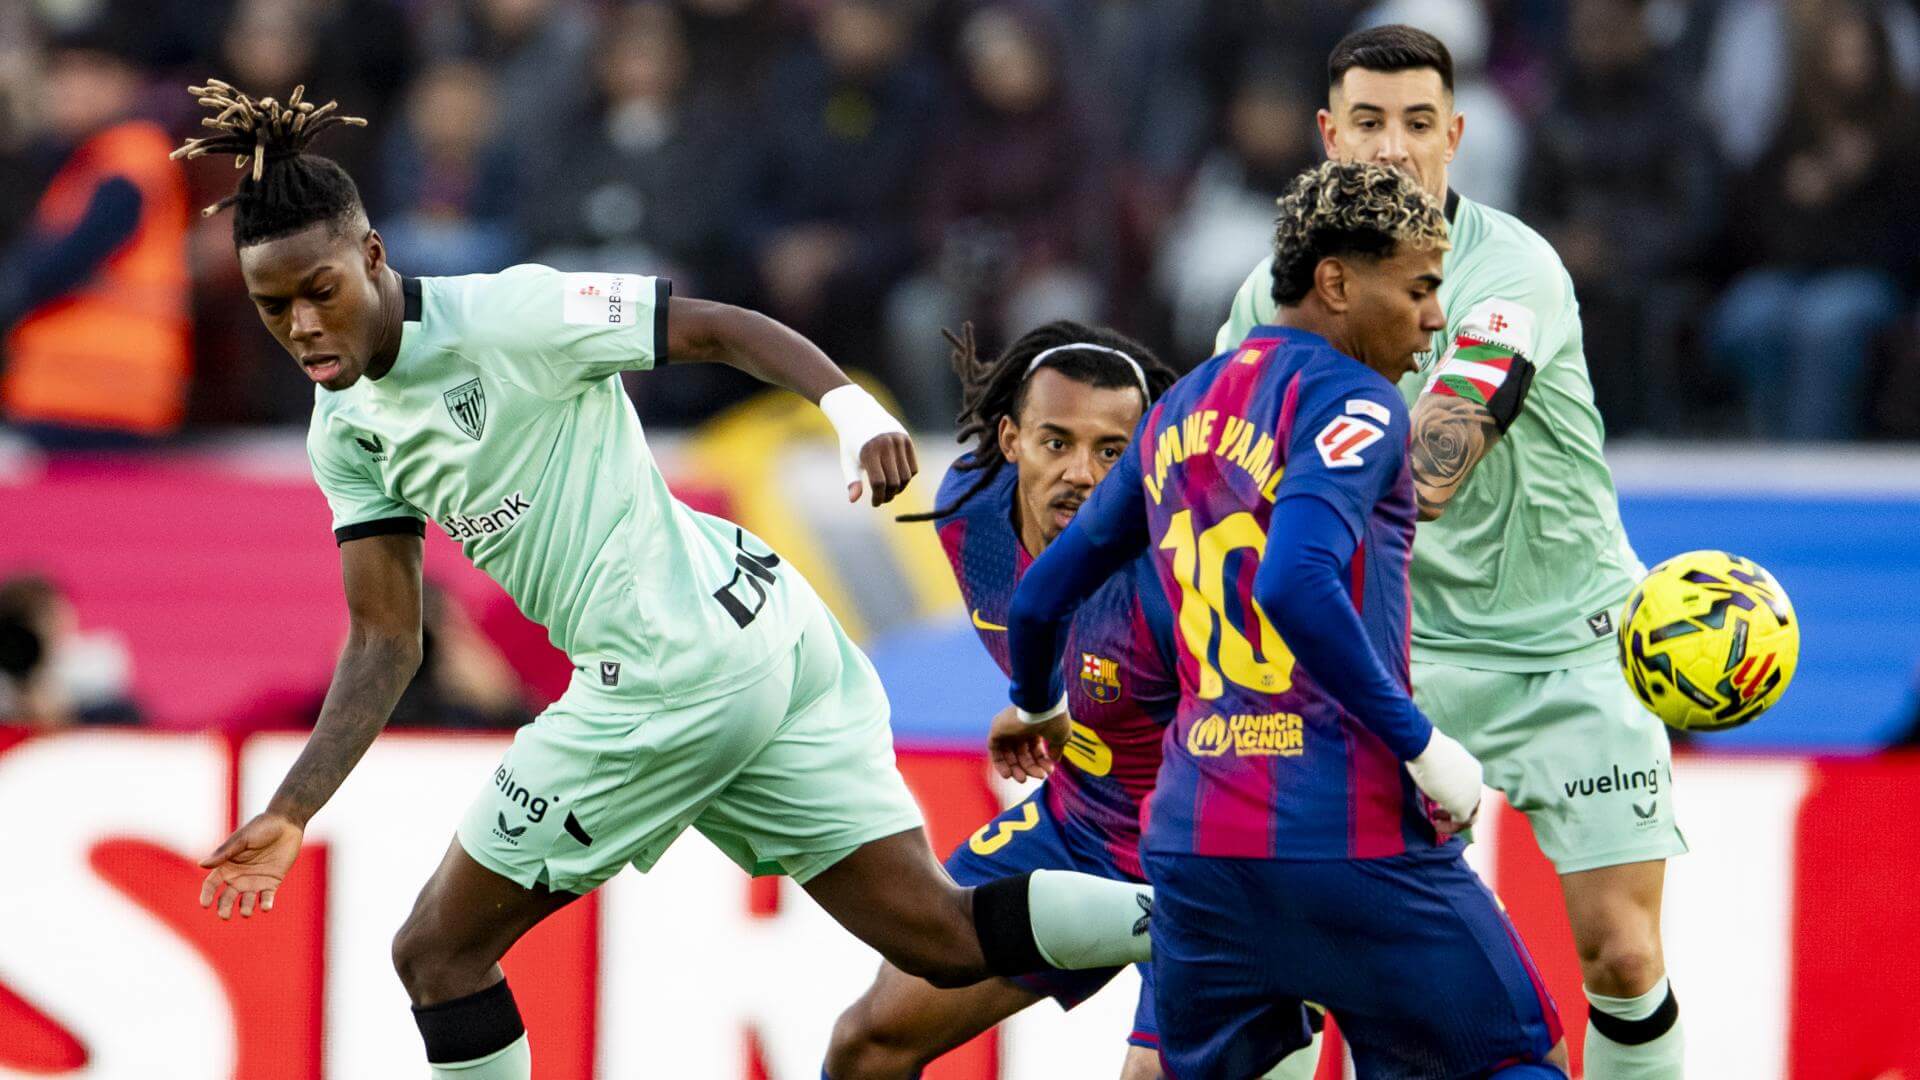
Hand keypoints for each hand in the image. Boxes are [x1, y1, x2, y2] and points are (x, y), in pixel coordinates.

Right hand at [199, 812, 303, 919]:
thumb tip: (201, 864)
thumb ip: (224, 853)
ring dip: (245, 909)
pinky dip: (265, 904)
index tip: (205, 904)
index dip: (207, 895)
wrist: (286, 824)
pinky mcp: (271, 882)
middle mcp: (238, 877)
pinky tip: (265, 907)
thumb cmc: (260, 828)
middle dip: (224, 908)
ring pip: (246, 901)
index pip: (211, 884)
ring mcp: (255, 881)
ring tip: (246, 912)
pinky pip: (266, 898)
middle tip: (224, 916)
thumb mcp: (241, 839)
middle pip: (226, 897)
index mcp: (226, 866)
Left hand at [819, 385, 915, 505]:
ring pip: (906, 476)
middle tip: (882, 499)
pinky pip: (913, 467)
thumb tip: (853, 500)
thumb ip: (852, 481)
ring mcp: (898, 441)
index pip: (879, 483)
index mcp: (869, 451)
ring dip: (900, 488)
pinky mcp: (907, 439)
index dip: (878, 497)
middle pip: (894, 482)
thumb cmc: (851, 442)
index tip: (874, 503)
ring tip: (890, 491)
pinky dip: (907, 477)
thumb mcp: (848, 461)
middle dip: (889, 495)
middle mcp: (886, 445)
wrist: (859, 413)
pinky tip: (896, 479)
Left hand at [987, 705, 1067, 782]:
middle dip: (1030, 768)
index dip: (1041, 762)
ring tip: (1023, 780)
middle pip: (1022, 754)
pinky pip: (995, 750)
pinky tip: (1009, 775)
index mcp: (1035, 727)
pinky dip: (1000, 763)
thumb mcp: (1060, 735)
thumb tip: (1054, 760)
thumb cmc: (1054, 717)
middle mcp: (1020, 728)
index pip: (1035, 750)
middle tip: (1039, 777)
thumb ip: (1057, 748)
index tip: (1048, 771)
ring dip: (1016, 769)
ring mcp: (1008, 728)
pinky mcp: (997, 729)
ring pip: (1009, 755)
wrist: (1042, 703)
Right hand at [1403, 729, 1482, 834]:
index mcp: (1472, 769)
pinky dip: (1450, 827)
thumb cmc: (1426, 748)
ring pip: (1470, 816)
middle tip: (1437, 812)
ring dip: (1453, 822)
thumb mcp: (1437, 757)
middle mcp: (1476, 782)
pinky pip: (1460, 822)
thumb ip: (1440, 767)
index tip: (1438, 798)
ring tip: (1436, 822)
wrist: (1427, 749)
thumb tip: (1426, 767)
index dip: (1455, 796)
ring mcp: (1471, 795)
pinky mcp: (1462, 805)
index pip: (1469, 788)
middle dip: (1455, 810)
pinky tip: (1436, 824)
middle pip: (1473, 803)